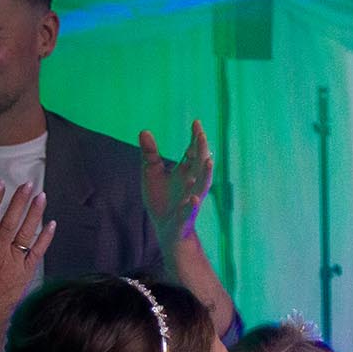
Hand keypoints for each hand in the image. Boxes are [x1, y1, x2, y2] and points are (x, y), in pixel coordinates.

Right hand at [0, 181, 53, 340]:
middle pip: (8, 222)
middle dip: (18, 202)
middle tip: (27, 184)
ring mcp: (12, 262)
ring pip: (25, 233)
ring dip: (34, 213)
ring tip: (41, 196)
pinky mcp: (25, 272)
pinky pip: (37, 252)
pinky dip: (45, 237)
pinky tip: (52, 223)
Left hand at [140, 121, 213, 244]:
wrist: (166, 229)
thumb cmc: (161, 199)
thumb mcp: (151, 173)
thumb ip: (150, 154)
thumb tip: (144, 131)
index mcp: (186, 172)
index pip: (193, 152)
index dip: (195, 138)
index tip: (196, 122)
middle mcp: (192, 184)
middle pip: (200, 164)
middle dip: (202, 150)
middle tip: (201, 135)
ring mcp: (191, 200)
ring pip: (202, 185)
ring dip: (205, 174)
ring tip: (208, 160)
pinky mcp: (184, 216)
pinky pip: (189, 210)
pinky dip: (191, 206)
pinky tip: (192, 200)